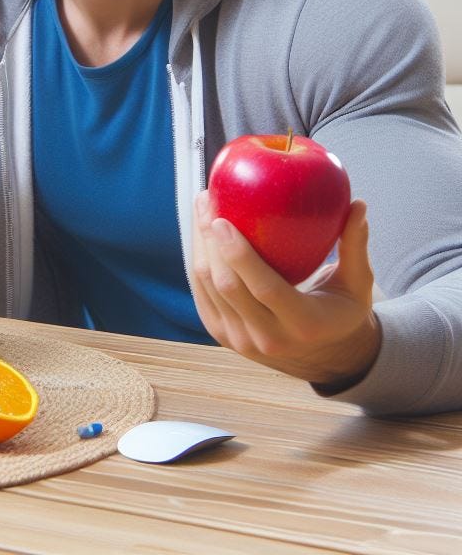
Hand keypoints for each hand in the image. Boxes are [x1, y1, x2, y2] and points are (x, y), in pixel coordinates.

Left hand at [190, 190, 380, 387]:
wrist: (326, 359)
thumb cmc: (342, 311)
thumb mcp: (358, 284)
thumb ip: (356, 245)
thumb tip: (359, 204)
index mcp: (303, 325)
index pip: (264, 288)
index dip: (239, 254)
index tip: (222, 218)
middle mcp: (268, 337)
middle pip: (227, 285)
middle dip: (209, 239)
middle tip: (206, 199)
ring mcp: (240, 341)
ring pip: (207, 287)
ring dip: (198, 245)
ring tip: (200, 208)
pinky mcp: (222, 335)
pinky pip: (201, 294)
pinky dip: (197, 260)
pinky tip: (200, 233)